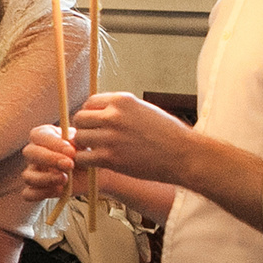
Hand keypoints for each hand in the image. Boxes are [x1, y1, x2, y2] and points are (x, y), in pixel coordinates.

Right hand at [20, 123, 76, 202]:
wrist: (90, 174)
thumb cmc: (83, 154)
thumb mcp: (84, 145)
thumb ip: (77, 142)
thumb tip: (71, 144)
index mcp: (44, 135)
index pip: (39, 135)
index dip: (53, 143)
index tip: (71, 151)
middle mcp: (35, 152)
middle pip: (29, 153)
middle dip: (49, 159)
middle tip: (69, 164)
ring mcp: (33, 172)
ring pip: (28, 176)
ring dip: (46, 178)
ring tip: (65, 179)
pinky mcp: (36, 189)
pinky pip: (29, 194)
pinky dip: (42, 193)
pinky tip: (59, 191)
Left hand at [68, 92, 200, 187]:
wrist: (183, 155)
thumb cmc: (168, 134)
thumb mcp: (144, 110)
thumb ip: (121, 109)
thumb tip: (102, 112)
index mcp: (122, 100)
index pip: (89, 102)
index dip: (90, 114)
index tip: (95, 124)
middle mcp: (113, 116)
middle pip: (80, 118)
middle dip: (84, 128)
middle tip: (93, 138)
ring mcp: (110, 137)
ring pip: (79, 138)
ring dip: (84, 145)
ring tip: (96, 151)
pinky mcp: (110, 158)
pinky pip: (83, 157)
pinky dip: (86, 161)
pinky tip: (97, 162)